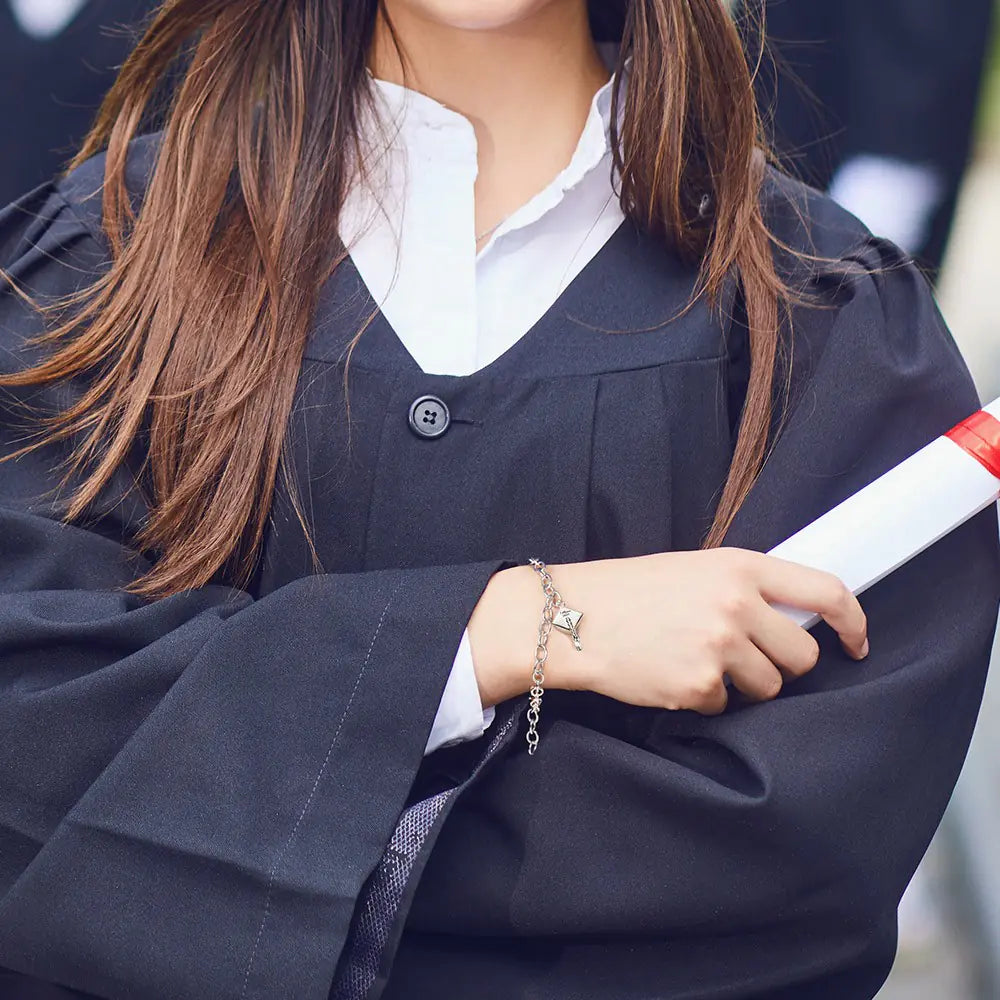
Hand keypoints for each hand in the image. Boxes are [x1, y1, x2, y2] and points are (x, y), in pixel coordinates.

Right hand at [469, 549, 867, 713]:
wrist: (571, 619)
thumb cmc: (628, 591)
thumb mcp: (691, 568)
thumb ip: (742, 586)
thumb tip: (789, 618)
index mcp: (739, 566)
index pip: (825, 590)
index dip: (853, 620)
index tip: (857, 642)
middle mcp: (736, 604)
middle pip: (802, 654)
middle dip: (783, 665)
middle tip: (746, 659)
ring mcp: (719, 646)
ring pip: (770, 687)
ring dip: (743, 685)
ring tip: (697, 663)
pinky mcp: (699, 686)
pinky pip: (727, 706)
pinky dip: (706, 700)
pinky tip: (672, 676)